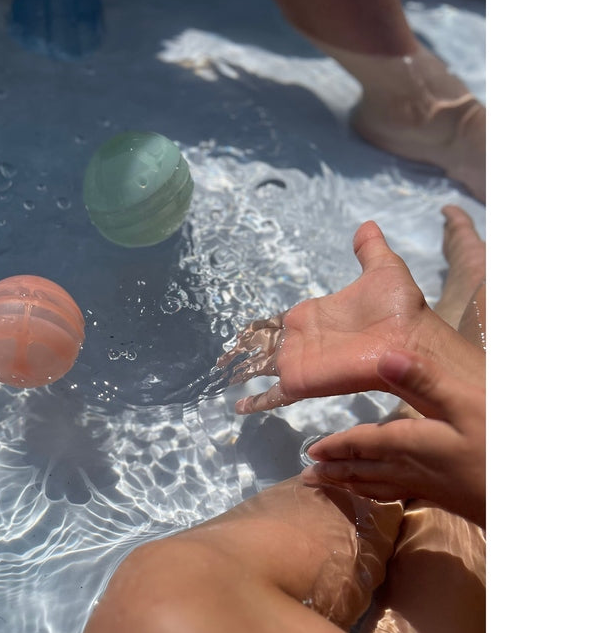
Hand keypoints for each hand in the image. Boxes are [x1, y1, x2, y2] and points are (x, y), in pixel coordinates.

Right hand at [218, 221, 475, 413]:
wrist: (409, 341)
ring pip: (260, 368)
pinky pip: (273, 395)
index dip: (256, 328)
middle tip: (222, 361)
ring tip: (224, 378)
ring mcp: (298, 362)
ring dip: (242, 372)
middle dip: (242, 353)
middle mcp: (299, 341)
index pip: (275, 323)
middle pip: (261, 346)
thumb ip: (370, 250)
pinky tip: (239, 407)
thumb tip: (366, 225)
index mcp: (310, 316)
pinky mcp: (301, 382)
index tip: (240, 334)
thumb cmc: (399, 309)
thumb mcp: (383, 269)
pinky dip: (256, 401)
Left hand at [301, 348, 484, 526]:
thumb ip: (423, 380)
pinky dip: (381, 493)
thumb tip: (383, 355)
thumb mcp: (464, 404)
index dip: (336, 447)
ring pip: (379, 485)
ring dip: (353, 485)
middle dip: (336, 471)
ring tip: (332, 487)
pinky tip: (385, 492)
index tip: (312, 452)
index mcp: (408, 444)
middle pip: (363, 470)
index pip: (361, 445)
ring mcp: (428, 486)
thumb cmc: (499, 444)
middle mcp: (410, 468)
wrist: (529, 497)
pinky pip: (398, 493)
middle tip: (310, 476)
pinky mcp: (445, 496)